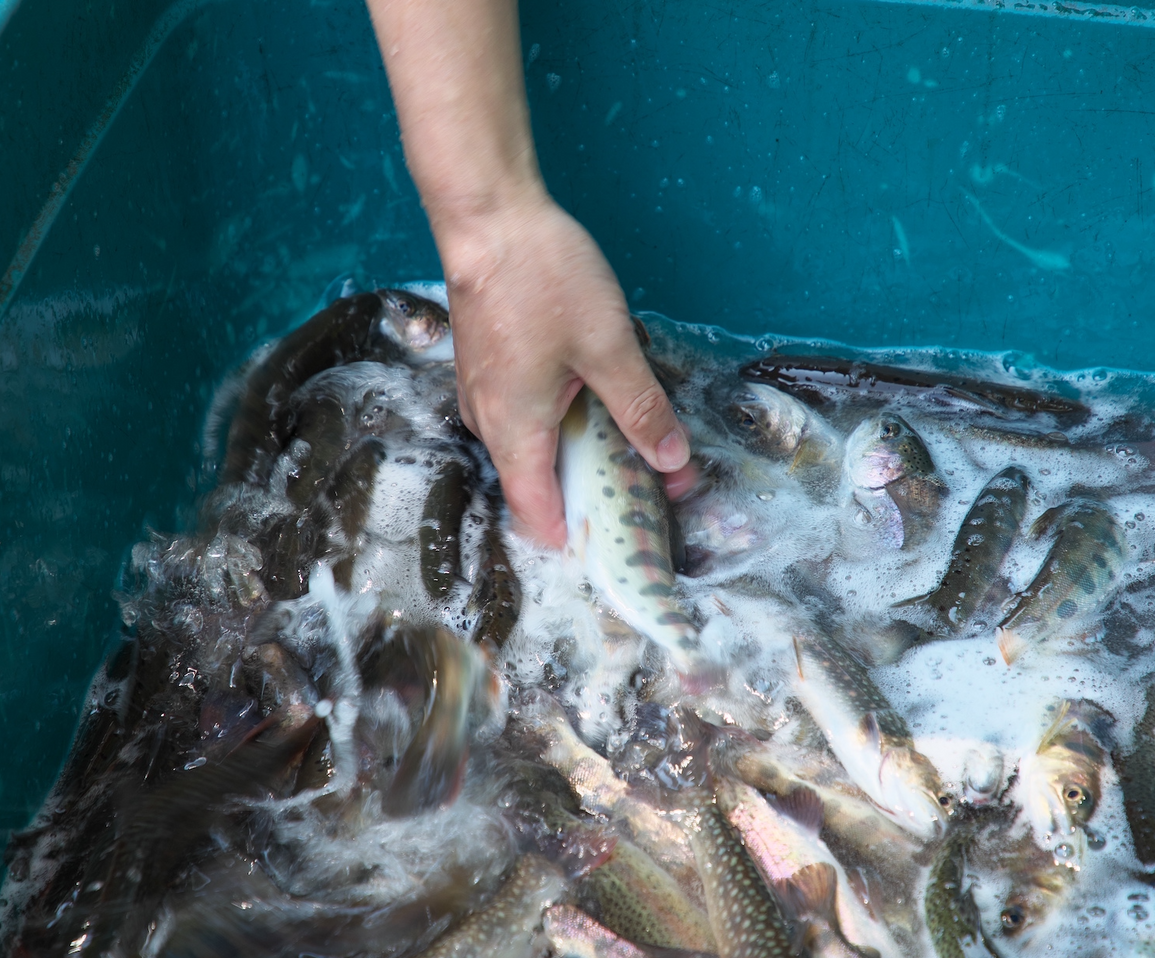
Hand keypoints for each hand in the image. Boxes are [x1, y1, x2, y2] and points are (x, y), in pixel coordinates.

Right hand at [437, 188, 689, 547]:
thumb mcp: (609, 347)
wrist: (489, 217)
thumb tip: (672, 461)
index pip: (538, 514)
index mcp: (514, 429)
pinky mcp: (487, 365)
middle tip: (645, 490)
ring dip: (575, 455)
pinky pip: (521, 415)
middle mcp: (488, 420)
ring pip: (529, 448)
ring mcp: (482, 391)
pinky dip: (557, 423)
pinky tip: (591, 401)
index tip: (619, 543)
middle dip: (590, 494)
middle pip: (535, 484)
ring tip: (628, 447)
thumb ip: (641, 409)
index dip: (577, 536)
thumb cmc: (543, 278)